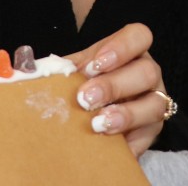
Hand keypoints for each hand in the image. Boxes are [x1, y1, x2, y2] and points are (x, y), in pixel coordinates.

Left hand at [65, 23, 172, 156]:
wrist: (93, 112)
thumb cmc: (86, 84)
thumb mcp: (77, 70)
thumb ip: (62, 68)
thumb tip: (32, 69)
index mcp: (131, 51)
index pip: (139, 37)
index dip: (121, 48)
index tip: (95, 64)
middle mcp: (148, 73)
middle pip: (147, 72)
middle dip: (114, 86)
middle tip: (85, 99)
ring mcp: (154, 102)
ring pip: (155, 104)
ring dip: (126, 115)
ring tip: (98, 124)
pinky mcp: (151, 132)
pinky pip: (147, 139)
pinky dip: (128, 146)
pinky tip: (108, 150)